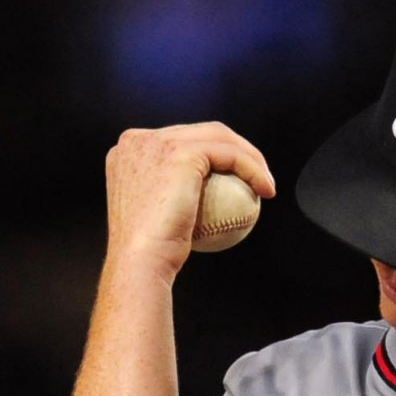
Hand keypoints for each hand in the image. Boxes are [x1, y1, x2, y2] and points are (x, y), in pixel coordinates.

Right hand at [102, 124, 276, 279]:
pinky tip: (266, 191)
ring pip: (219, 137)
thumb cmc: (150, 255)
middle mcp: (138, 139)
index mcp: (128, 150)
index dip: (211, 154)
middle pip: (200, 132)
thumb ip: (167, 196)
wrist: (139, 263)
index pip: (180, 140)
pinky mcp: (180, 152)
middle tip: (254, 178)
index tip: (231, 179)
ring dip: (250, 157)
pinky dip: (253, 170)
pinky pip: (230, 155)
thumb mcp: (155, 219)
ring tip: (265, 184)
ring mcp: (157, 142)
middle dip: (234, 149)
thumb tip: (200, 198)